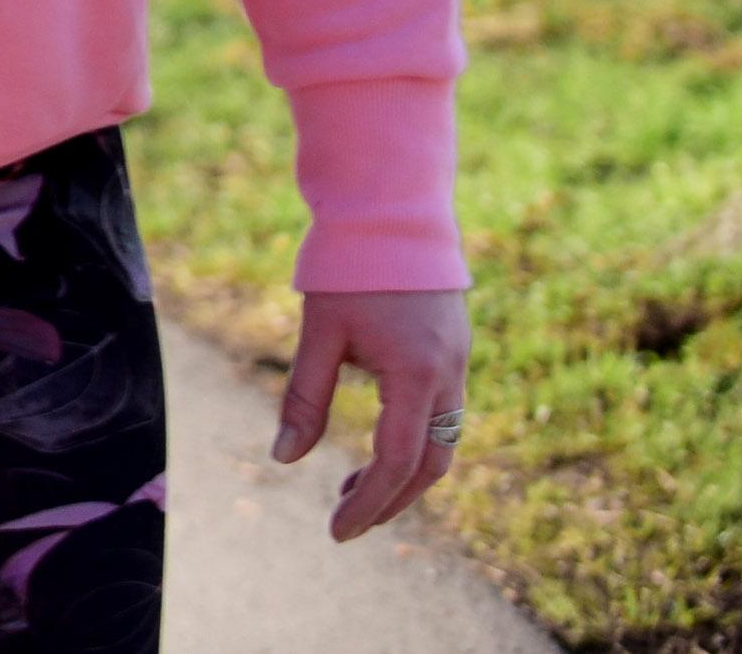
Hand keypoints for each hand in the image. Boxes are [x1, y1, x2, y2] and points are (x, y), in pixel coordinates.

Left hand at [273, 286, 473, 539]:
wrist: (392, 211)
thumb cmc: (348, 267)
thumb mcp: (320, 334)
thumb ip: (305, 398)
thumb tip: (284, 459)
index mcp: (416, 375)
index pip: (396, 461)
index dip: (367, 502)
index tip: (336, 532)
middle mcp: (448, 376)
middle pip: (430, 465)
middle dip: (391, 500)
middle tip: (347, 521)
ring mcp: (457, 365)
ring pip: (442, 444)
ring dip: (403, 475)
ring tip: (352, 488)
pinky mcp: (453, 354)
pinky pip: (443, 417)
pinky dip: (414, 443)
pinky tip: (377, 446)